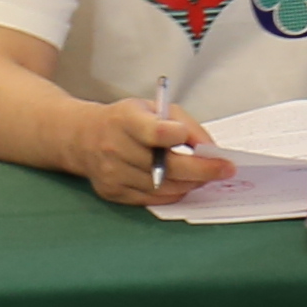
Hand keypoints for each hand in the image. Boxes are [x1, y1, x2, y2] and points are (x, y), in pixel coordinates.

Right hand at [68, 96, 231, 211]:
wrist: (81, 137)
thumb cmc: (125, 120)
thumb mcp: (152, 107)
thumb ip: (184, 123)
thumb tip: (209, 149)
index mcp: (124, 119)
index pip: (155, 132)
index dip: (180, 137)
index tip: (205, 146)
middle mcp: (114, 147)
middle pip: (167, 167)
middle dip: (203, 170)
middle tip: (225, 170)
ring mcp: (112, 173)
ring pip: (164, 187)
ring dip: (190, 183)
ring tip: (204, 176)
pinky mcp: (113, 192)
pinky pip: (153, 200)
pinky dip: (173, 193)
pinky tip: (182, 184)